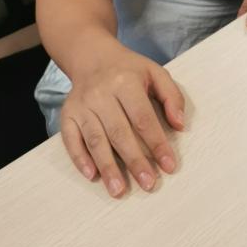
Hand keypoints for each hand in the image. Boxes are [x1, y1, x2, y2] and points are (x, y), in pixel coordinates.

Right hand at [60, 36, 185, 197]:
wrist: (92, 56)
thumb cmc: (129, 70)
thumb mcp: (155, 72)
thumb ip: (172, 96)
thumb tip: (180, 125)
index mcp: (126, 82)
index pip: (143, 118)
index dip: (157, 143)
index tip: (169, 166)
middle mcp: (101, 93)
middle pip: (120, 132)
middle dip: (135, 161)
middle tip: (148, 184)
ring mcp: (82, 105)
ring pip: (96, 140)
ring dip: (107, 167)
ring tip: (119, 190)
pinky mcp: (67, 114)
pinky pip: (71, 140)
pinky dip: (80, 159)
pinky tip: (92, 176)